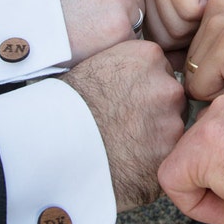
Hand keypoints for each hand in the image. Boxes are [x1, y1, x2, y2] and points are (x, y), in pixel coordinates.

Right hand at [61, 40, 185, 211]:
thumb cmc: (63, 105)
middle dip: (155, 112)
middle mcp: (167, 88)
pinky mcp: (166, 159)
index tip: (129, 100)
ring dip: (154, 139)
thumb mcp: (94, 64)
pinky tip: (123, 164)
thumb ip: (126, 66)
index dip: (145, 88)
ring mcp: (171, 125)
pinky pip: (162, 161)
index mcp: (149, 58)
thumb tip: (133, 76)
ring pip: (171, 132)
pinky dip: (147, 165)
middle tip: (125, 125)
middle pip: (171, 100)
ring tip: (121, 146)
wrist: (51, 144)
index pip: (161, 71)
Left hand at [139, 0, 223, 49]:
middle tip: (207, 11)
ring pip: (172, 26)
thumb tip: (166, 65)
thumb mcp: (193, 27)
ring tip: (210, 2)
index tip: (199, 20)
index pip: (154, 39)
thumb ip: (175, 44)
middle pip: (160, 35)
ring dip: (200, 23)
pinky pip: (186, 10)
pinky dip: (205, 10)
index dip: (183, 41)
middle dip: (191, 34)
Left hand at [184, 0, 223, 99]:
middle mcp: (213, 10)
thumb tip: (185, 78)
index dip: (219, 74)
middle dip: (218, 81)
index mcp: (218, 5)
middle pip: (190, 68)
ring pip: (193, 80)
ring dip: (223, 89)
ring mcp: (219, 26)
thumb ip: (218, 50)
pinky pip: (202, 90)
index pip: (193, 55)